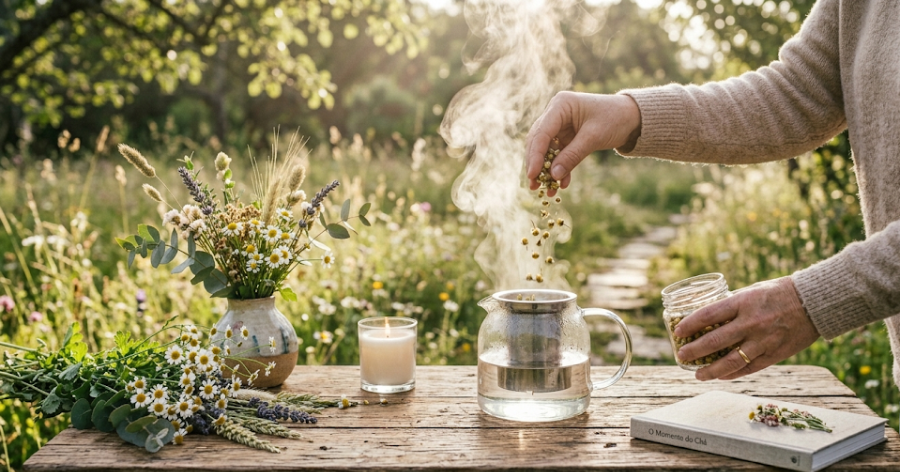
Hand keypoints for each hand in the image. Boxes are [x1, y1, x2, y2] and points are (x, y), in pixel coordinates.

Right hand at [525, 92, 641, 193]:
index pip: (541, 133)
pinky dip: (559, 169)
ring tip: (545, 190)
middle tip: (533, 185)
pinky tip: (561, 185)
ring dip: (545, 170)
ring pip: (545, 151)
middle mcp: (555, 113)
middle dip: (536, 165)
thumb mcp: (593, 137)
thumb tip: (553, 176)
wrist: (632, 117)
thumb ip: (572, 156)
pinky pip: (558, 155)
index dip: (535, 155)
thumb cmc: (615, 119)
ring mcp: (560, 126)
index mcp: (560, 105)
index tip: (532, 175)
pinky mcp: (566, 137)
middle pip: (538, 141)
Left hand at [674, 277, 819, 380]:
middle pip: (715, 341)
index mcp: (742, 303)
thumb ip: (732, 304)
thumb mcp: (751, 291)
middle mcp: (750, 323)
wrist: (814, 302)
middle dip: (694, 351)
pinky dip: (733, 374)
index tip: (677, 331)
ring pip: (731, 361)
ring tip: (698, 375)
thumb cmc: (779, 292)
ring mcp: (763, 341)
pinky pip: (749, 368)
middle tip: (682, 356)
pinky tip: (721, 376)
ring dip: (711, 370)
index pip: (708, 315)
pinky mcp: (774, 354)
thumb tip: (711, 315)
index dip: (690, 325)